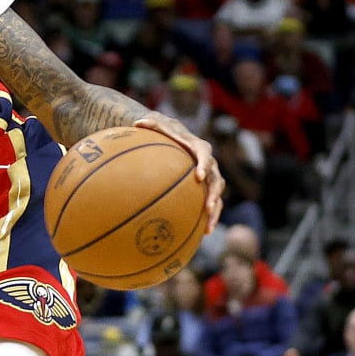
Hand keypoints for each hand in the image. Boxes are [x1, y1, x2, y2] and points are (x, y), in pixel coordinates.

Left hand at [133, 113, 223, 234]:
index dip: (204, 165)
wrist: (176, 137)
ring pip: (217, 194)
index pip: (205, 154)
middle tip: (208, 206)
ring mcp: (209, 177)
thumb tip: (137, 122)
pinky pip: (211, 203)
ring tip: (209, 226)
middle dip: (214, 193)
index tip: (199, 176)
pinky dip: (209, 217)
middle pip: (217, 178)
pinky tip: (204, 233)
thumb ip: (150, 124)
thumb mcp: (157, 124)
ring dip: (215, 210)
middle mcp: (208, 163)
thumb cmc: (165, 131)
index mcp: (198, 147)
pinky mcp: (205, 188)